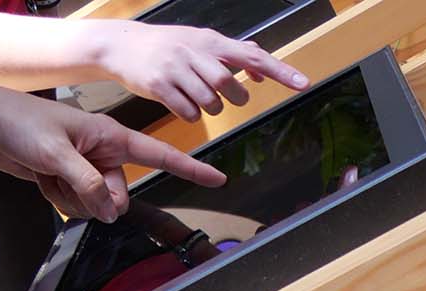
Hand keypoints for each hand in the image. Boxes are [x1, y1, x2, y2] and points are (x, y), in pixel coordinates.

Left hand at [0, 79, 225, 220]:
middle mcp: (101, 153)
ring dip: (73, 200)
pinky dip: (59, 199)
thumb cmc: (18, 123)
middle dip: (98, 200)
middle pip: (120, 195)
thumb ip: (88, 184)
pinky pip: (76, 205)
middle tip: (68, 182)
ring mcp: (84, 167)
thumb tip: (110, 211)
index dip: (190, 168)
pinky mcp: (66, 178)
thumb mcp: (57, 154)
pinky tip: (41, 180)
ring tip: (49, 176)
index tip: (217, 179)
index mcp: (109, 137)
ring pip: (97, 205)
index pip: (159, 155)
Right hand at [90, 23, 309, 121]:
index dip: (280, 71)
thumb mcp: (200, 42)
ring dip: (211, 107)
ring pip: (210, 102)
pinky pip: (189, 112)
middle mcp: (194, 52)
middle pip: (229, 83)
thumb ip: (233, 54)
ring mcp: (175, 68)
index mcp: (209, 40)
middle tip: (228, 96)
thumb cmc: (168, 47)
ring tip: (198, 96)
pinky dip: (192, 114)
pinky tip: (181, 103)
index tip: (303, 83)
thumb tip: (263, 67)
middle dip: (234, 96)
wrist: (122, 45)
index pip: (253, 55)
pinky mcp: (159, 86)